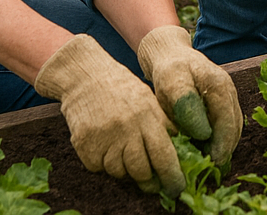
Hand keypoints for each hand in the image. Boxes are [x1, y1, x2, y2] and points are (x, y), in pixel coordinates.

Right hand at [34, 34, 183, 196]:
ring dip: (125, 171)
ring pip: (119, 172)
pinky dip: (104, 164)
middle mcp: (126, 128)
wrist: (86, 78)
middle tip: (153, 183)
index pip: (164, 154)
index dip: (172, 175)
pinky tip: (106, 147)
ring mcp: (103, 138)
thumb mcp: (149, 99)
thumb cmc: (122, 89)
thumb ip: (164, 122)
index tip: (178, 188)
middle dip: (149, 181)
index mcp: (146, 115)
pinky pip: (99, 168)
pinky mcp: (84, 146)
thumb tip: (182, 147)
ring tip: (126, 156)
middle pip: (141, 170)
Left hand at [136, 25, 241, 165]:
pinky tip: (208, 148)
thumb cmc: (169, 70)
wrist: (171, 54)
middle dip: (225, 148)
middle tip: (210, 168)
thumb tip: (203, 133)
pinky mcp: (223, 99)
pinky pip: (228, 122)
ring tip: (208, 161)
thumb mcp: (172, 84)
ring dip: (224, 144)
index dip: (221, 145)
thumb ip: (187, 106)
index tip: (211, 163)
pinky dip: (222, 137)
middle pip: (235, 126)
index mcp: (219, 85)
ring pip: (234, 125)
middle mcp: (229, 89)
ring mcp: (228, 94)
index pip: (227, 122)